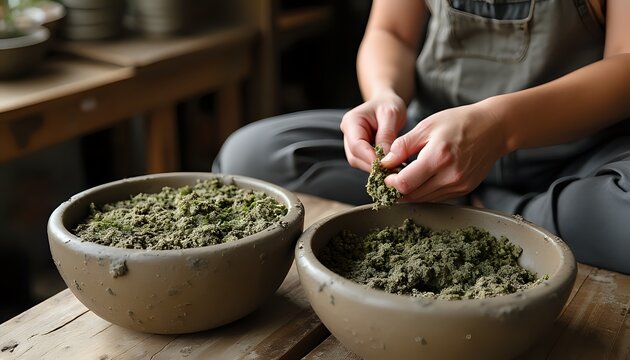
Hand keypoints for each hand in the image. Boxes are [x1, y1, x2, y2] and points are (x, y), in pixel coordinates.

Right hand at [340, 90, 407, 171]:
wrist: (386, 103)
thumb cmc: (388, 105)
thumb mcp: (391, 115)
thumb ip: (386, 135)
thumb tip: (385, 159)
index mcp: (351, 122)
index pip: (356, 145)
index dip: (370, 158)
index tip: (386, 166)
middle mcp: (348, 134)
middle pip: (355, 157)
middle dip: (373, 165)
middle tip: (393, 170)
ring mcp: (351, 143)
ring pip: (359, 162)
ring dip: (375, 167)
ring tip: (393, 167)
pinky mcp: (359, 150)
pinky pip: (364, 162)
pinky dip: (376, 165)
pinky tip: (389, 164)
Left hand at [381, 103, 507, 202]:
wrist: (494, 128)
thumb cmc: (460, 122)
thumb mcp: (427, 126)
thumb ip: (403, 145)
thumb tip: (385, 162)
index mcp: (438, 157)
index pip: (405, 183)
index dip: (390, 182)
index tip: (385, 175)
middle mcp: (450, 176)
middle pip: (413, 196)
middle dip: (397, 190)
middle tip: (390, 178)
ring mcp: (459, 186)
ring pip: (424, 199)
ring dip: (410, 192)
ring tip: (404, 178)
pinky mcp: (464, 190)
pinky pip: (437, 198)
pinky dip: (424, 192)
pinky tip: (421, 180)